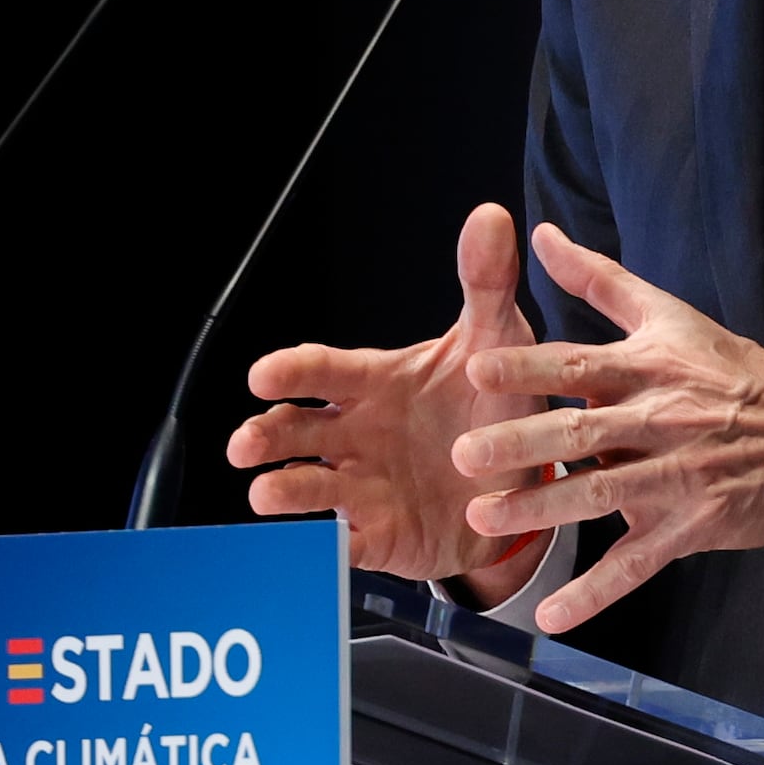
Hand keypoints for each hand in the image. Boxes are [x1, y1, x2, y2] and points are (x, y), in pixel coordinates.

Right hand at [229, 203, 539, 582]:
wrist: (518, 477)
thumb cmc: (490, 398)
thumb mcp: (497, 340)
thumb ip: (486, 284)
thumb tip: (491, 215)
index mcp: (373, 382)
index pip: (322, 370)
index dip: (292, 371)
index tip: (264, 373)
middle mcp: (354, 432)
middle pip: (295, 429)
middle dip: (266, 435)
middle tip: (246, 444)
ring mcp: (360, 484)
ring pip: (308, 487)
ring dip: (284, 490)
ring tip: (266, 494)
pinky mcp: (376, 535)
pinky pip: (345, 544)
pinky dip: (330, 548)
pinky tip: (320, 548)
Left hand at [451, 223, 763, 634]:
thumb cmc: (737, 375)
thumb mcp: (674, 317)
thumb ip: (601, 280)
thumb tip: (541, 235)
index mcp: (652, 369)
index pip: (582, 365)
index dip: (530, 367)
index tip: (478, 367)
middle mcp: (661, 422)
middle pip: (584, 435)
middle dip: (522, 446)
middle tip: (464, 456)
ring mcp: (676, 480)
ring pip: (602, 497)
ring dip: (543, 512)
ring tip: (485, 520)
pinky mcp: (690, 528)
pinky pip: (637, 565)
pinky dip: (596, 593)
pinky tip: (554, 617)